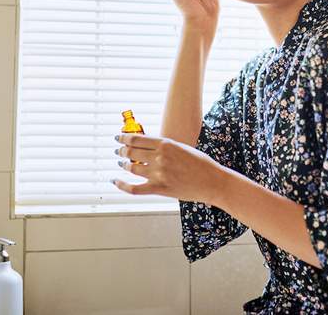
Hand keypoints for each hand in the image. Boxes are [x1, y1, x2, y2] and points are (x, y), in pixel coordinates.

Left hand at [112, 133, 226, 204]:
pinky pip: (134, 188)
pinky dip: (122, 185)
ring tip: (122, 164)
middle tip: (118, 151)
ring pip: (132, 168)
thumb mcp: (182, 148)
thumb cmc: (201, 164)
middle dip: (122, 151)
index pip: (137, 139)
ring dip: (124, 165)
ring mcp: (159, 173)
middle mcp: (160, 157)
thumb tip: (148, 147)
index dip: (124, 138)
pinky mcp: (160, 189)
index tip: (118, 138)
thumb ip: (165, 147)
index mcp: (166, 144)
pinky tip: (115, 181)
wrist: (213, 181)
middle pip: (131, 152)